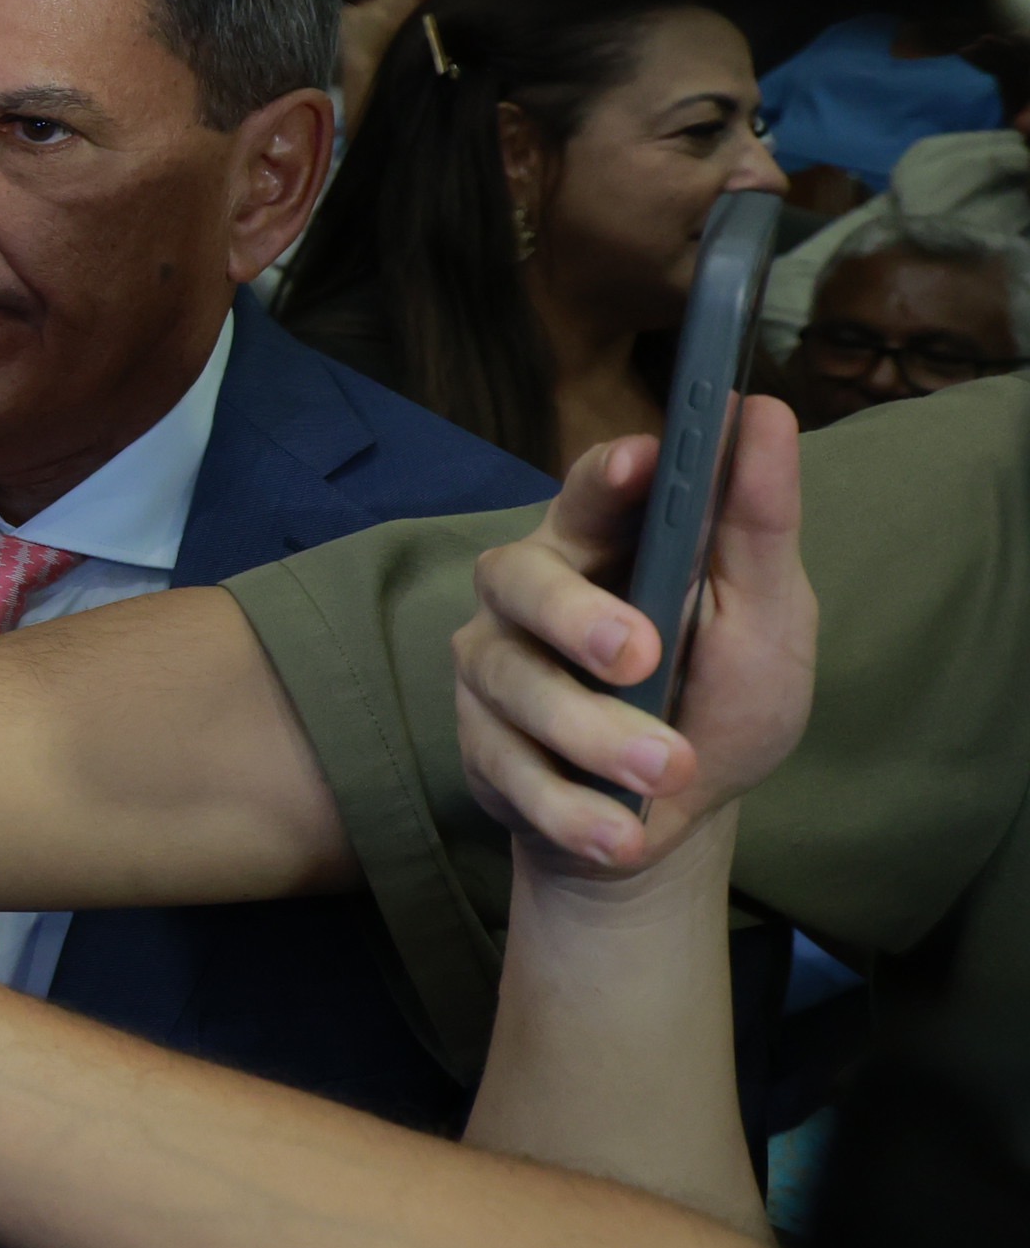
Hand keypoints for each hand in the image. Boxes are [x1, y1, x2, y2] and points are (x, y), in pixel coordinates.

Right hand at [452, 401, 815, 872]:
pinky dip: (574, 809)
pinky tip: (625, 834)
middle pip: (519, 578)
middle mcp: (530, 591)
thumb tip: (764, 412)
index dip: (608, 473)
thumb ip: (757, 527)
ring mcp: (494, 667)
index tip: (643, 462)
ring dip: (595, 734)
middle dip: (575, 616)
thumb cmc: (719, 697)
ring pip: (515, 683)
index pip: (591, 487)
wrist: (670, 817)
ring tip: (672, 772)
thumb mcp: (767, 619)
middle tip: (638, 655)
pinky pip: (510, 771)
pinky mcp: (479, 744)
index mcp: (603, 543)